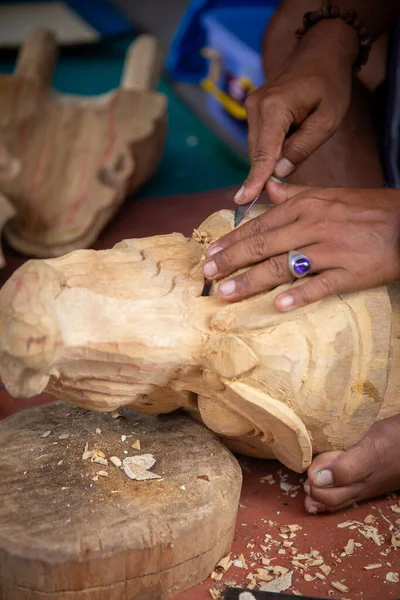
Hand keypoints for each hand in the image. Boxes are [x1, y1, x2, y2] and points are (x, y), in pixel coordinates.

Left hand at [203, 179, 399, 310]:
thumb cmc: (366, 209)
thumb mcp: (328, 194)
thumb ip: (293, 193)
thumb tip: (266, 185)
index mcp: (305, 206)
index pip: (259, 225)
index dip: (232, 241)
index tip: (211, 254)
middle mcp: (313, 226)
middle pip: (263, 245)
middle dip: (231, 261)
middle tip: (207, 276)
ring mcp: (331, 250)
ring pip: (283, 266)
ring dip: (251, 280)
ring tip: (227, 293)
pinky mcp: (350, 272)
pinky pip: (320, 285)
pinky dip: (299, 295)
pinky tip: (278, 306)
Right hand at [236, 19, 357, 204]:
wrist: (321, 52)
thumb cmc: (330, 84)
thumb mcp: (327, 121)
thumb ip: (302, 148)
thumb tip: (279, 172)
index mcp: (274, 109)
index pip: (263, 154)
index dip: (255, 180)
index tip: (242, 201)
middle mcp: (256, 107)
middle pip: (257, 154)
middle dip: (267, 172)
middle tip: (284, 182)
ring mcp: (252, 106)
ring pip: (257, 148)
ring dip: (271, 159)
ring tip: (295, 149)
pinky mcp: (254, 109)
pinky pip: (259, 139)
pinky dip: (270, 149)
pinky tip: (288, 144)